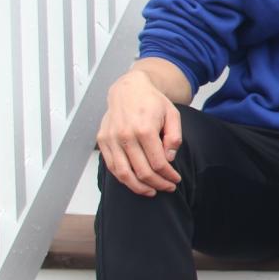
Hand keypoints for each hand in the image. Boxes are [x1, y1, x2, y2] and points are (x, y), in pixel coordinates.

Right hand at [96, 64, 185, 195]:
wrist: (129, 89)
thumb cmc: (152, 102)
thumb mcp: (173, 115)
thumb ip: (174, 137)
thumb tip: (169, 159)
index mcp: (144, 129)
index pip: (158, 163)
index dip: (168, 176)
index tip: (175, 180)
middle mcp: (125, 136)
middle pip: (142, 172)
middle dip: (158, 184)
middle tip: (168, 188)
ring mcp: (111, 139)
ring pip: (124, 174)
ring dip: (139, 187)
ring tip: (151, 191)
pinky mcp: (103, 141)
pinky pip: (112, 166)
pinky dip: (123, 178)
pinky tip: (135, 182)